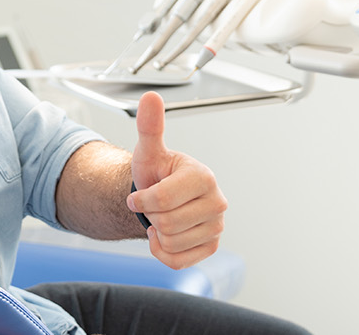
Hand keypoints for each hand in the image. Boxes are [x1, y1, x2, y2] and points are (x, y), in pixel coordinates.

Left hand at [127, 91, 226, 268]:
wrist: (160, 198)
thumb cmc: (157, 174)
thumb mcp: (149, 150)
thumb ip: (149, 126)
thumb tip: (150, 97)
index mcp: (204, 176)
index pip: (162, 199)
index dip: (141, 200)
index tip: (140, 193)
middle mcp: (217, 202)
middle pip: (167, 223)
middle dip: (150, 215)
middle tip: (155, 204)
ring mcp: (217, 226)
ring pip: (171, 242)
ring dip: (156, 233)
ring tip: (163, 216)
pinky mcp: (211, 247)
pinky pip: (177, 261)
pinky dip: (162, 252)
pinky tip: (165, 236)